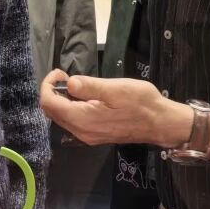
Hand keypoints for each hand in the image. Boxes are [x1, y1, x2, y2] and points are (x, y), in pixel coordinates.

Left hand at [40, 70, 192, 147]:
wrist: (161, 123)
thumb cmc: (141, 103)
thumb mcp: (115, 89)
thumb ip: (89, 86)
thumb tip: (67, 83)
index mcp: (83, 119)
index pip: (49, 104)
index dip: (48, 85)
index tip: (61, 72)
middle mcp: (81, 132)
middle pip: (52, 112)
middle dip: (52, 92)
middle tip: (65, 76)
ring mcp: (88, 136)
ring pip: (62, 118)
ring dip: (61, 100)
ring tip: (75, 84)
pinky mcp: (95, 136)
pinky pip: (73, 122)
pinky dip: (71, 108)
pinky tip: (84, 96)